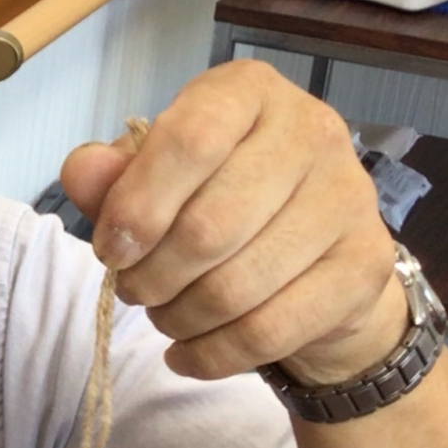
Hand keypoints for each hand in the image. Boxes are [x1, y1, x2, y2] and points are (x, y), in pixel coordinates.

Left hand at [58, 59, 402, 386]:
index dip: (137, 206)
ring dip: (179, 319)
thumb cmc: (222, 201)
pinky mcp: (365, 267)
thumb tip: (83, 170)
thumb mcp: (157, 178)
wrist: (318, 258)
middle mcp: (312, 131)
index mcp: (250, 91)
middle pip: (209, 226)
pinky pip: (269, 331)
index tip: (110, 250)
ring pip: (236, 288)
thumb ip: (114, 176)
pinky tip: (186, 354)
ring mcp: (349, 198)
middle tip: (135, 291)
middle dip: (151, 277)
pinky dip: (211, 356)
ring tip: (165, 316)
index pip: (190, 140)